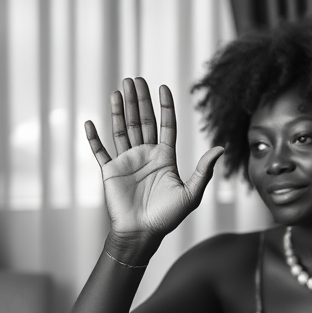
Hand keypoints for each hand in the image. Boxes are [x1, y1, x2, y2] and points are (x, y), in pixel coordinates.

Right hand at [85, 77, 223, 249]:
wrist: (142, 233)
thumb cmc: (168, 216)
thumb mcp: (191, 193)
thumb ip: (203, 170)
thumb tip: (220, 148)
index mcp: (165, 157)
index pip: (166, 126)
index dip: (165, 107)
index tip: (163, 88)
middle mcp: (146, 155)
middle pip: (143, 121)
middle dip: (139, 100)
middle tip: (135, 79)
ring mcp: (127, 161)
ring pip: (123, 129)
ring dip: (120, 110)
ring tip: (119, 89)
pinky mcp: (110, 171)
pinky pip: (100, 151)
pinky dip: (95, 138)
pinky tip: (91, 122)